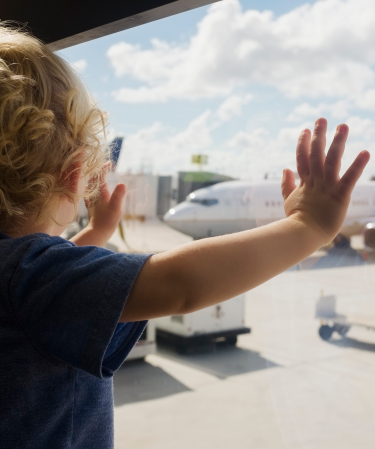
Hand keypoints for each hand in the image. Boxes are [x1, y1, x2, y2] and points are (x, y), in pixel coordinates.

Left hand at [84, 163, 125, 244]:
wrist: (97, 233)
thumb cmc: (107, 221)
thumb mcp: (116, 208)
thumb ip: (118, 196)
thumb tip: (122, 183)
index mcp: (101, 193)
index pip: (100, 176)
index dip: (104, 168)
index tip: (109, 163)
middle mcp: (94, 195)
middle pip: (94, 179)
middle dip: (99, 171)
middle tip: (105, 166)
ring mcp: (92, 201)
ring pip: (90, 186)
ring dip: (94, 179)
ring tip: (99, 175)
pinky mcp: (92, 207)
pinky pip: (89, 194)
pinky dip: (90, 189)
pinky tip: (89, 190)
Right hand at [281, 118, 369, 244]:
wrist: (303, 236)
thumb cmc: (297, 222)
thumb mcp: (289, 201)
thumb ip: (287, 185)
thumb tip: (285, 169)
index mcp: (304, 183)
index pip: (302, 159)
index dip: (303, 144)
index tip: (305, 130)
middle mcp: (315, 182)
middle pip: (316, 155)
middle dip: (319, 136)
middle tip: (322, 119)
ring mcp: (327, 188)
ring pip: (332, 161)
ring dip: (338, 143)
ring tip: (343, 126)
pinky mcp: (339, 196)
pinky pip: (349, 178)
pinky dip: (357, 166)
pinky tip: (365, 152)